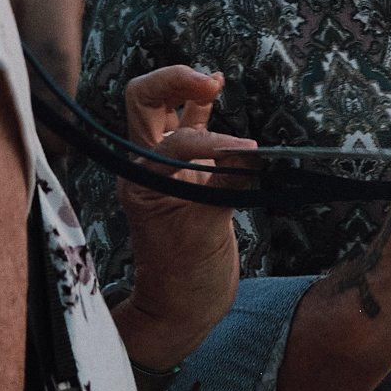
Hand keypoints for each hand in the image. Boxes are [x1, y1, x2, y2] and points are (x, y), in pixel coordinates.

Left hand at [116, 66, 257, 366]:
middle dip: (171, 82)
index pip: (174, 142)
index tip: (246, 153)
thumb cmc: (184, 279)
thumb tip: (249, 152)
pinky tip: (215, 86)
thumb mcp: (206, 233)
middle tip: (207, 82)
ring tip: (211, 81)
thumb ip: (226, 187)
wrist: (181, 309)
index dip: (210, 143)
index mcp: (141, 180)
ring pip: (166, 110)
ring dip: (185, 88)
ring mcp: (168, 168)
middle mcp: (149, 166)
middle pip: (145, 102)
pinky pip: (190, 130)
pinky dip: (202, 109)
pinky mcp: (190, 175)